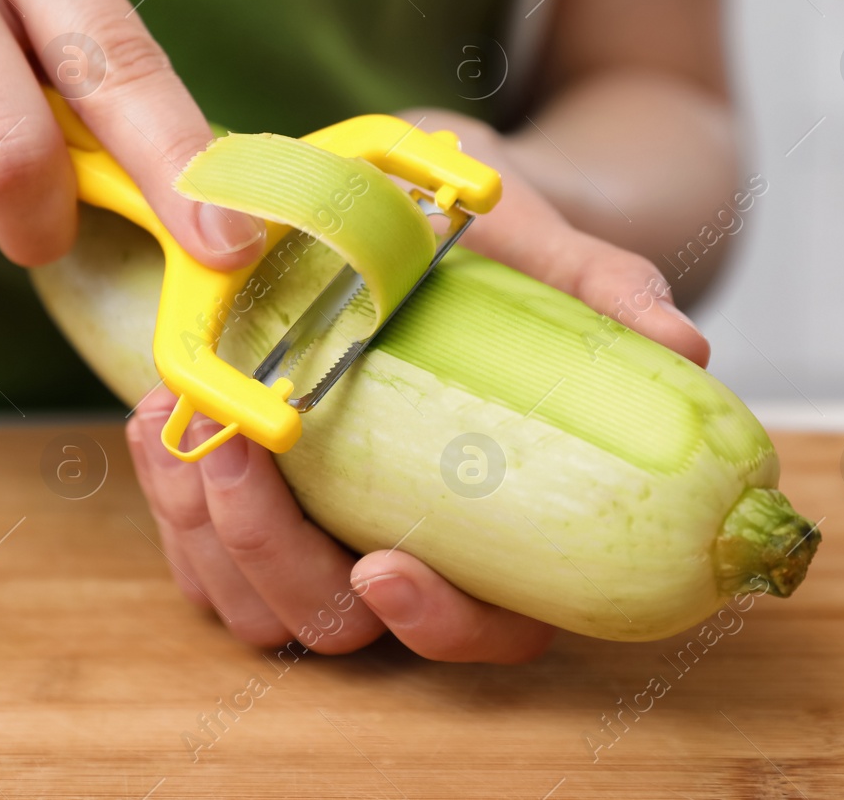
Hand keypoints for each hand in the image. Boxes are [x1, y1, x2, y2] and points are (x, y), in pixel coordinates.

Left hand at [124, 113, 707, 662]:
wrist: (412, 217)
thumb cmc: (490, 247)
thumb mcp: (543, 243)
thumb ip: (602, 290)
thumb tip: (683, 342)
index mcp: (500, 522)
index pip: (491, 626)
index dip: (441, 625)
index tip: (384, 567)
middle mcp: (410, 545)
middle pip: (340, 625)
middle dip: (271, 557)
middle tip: (235, 452)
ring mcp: (323, 531)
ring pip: (251, 604)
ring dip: (202, 530)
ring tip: (176, 422)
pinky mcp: (256, 501)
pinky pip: (198, 552)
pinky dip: (169, 498)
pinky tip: (160, 416)